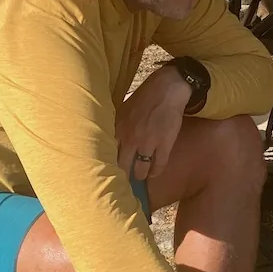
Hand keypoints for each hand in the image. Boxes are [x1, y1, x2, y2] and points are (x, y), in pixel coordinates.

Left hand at [116, 65, 190, 181]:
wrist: (167, 89)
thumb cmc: (144, 97)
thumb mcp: (123, 110)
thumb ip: (116, 126)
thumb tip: (108, 139)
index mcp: (118, 129)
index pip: (108, 154)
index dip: (107, 165)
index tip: (105, 173)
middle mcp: (131, 139)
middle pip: (123, 166)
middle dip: (122, 176)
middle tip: (122, 182)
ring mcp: (148, 143)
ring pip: (141, 170)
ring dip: (140, 175)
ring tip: (140, 177)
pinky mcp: (164, 144)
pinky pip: (159, 165)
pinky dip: (156, 172)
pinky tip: (153, 174)